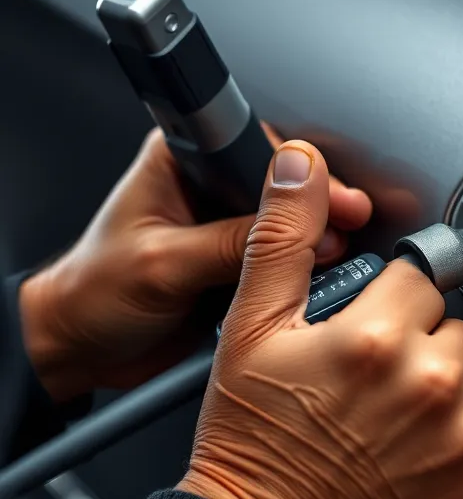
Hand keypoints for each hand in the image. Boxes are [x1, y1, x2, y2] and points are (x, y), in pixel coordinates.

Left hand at [18, 126, 370, 402]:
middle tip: (346, 224)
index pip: (255, 149)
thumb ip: (228, 244)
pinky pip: (280, 259)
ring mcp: (225, 225)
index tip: (328, 194)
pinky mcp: (236, 262)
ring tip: (337, 255)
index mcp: (182, 161)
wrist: (79, 349)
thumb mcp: (164, 264)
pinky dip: (302, 269)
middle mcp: (208, 186)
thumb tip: (292, 234)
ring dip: (313, 238)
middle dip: (316, 206)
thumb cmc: (92, 294)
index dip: (297, 172)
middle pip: (280, 184)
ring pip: (286, 222)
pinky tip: (318, 277)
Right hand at [178, 141, 462, 498]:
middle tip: (374, 376)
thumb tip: (299, 166)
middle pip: (457, 327)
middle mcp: (435, 384)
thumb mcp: (251, 328)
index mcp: (381, 336)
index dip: (393, 299)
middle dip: (423, 341)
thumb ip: (284, 237)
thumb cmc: (252, 442)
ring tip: (394, 416)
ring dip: (449, 389)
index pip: (424, 276)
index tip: (373, 324)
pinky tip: (418, 451)